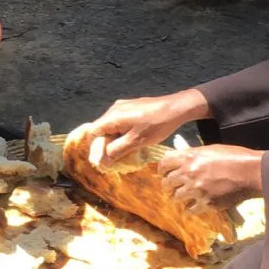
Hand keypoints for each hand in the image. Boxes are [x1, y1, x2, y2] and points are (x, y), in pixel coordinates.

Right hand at [83, 89, 210, 164]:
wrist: (176, 108)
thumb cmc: (157, 125)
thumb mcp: (137, 141)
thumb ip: (117, 151)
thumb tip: (103, 162)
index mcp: (113, 116)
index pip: (93, 132)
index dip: (95, 148)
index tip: (104, 160)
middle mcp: (114, 109)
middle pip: (101, 129)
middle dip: (106, 145)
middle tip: (116, 159)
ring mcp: (123, 106)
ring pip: (111, 126)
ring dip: (115, 140)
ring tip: (125, 152)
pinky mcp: (131, 107)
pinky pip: (119, 122)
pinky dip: (121, 133)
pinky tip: (132, 141)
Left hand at [158, 145, 262, 211]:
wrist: (250, 172)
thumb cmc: (234, 157)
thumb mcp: (210, 149)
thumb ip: (194, 155)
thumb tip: (182, 159)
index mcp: (189, 157)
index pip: (164, 164)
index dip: (162, 170)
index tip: (164, 173)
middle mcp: (189, 173)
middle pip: (167, 182)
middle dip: (168, 185)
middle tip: (171, 187)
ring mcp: (196, 190)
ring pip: (176, 198)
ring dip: (178, 198)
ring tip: (183, 198)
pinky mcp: (206, 203)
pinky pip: (190, 210)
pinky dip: (191, 209)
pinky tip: (194, 207)